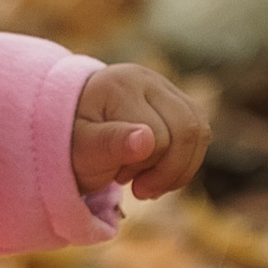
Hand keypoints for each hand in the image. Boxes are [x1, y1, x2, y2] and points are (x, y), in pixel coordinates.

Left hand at [72, 63, 207, 202]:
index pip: (158, 137)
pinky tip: (160, 172)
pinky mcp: (176, 100)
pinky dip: (186, 160)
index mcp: (120, 87)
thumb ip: (110, 144)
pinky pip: (200, 131)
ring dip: (180, 168)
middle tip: (139, 188)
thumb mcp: (81, 148)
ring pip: (200, 130)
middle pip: (187, 130)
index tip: (119, 179)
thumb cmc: (71, 142)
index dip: (145, 167)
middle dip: (169, 170)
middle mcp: (146, 79)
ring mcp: (164, 86)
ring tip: (147, 181)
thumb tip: (147, 139)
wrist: (66, 127)